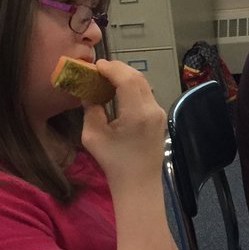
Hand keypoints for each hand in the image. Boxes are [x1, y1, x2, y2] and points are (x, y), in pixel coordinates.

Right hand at [79, 59, 165, 186]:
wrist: (139, 184)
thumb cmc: (114, 163)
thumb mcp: (93, 136)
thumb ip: (91, 110)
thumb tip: (88, 93)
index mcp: (137, 114)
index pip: (127, 79)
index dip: (111, 68)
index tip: (96, 65)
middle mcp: (152, 109)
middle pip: (137, 77)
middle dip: (118, 69)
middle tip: (100, 68)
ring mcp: (159, 112)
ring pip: (143, 84)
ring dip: (126, 76)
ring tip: (107, 77)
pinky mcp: (160, 117)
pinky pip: (146, 94)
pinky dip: (132, 87)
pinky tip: (119, 90)